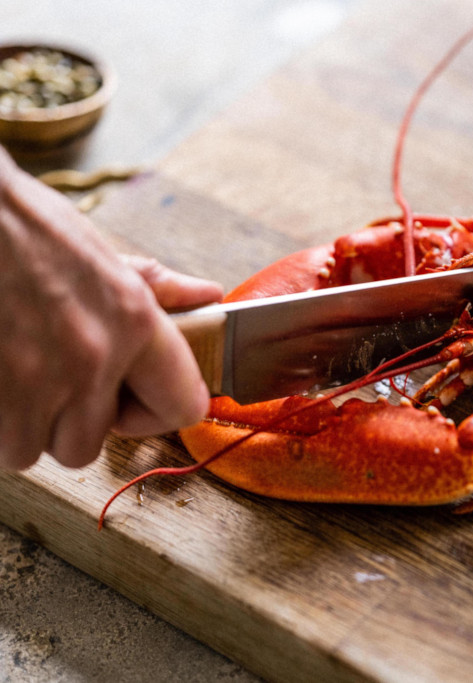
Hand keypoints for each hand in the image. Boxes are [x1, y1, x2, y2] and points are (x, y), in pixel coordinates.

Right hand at [0, 153, 222, 469]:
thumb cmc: (21, 227)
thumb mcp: (99, 250)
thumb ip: (156, 286)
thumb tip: (207, 296)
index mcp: (133, 321)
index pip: (183, 407)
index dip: (154, 412)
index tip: (128, 400)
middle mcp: (92, 359)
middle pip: (87, 444)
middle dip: (65, 421)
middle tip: (46, 377)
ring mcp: (33, 384)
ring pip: (32, 449)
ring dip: (18, 424)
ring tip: (9, 371)